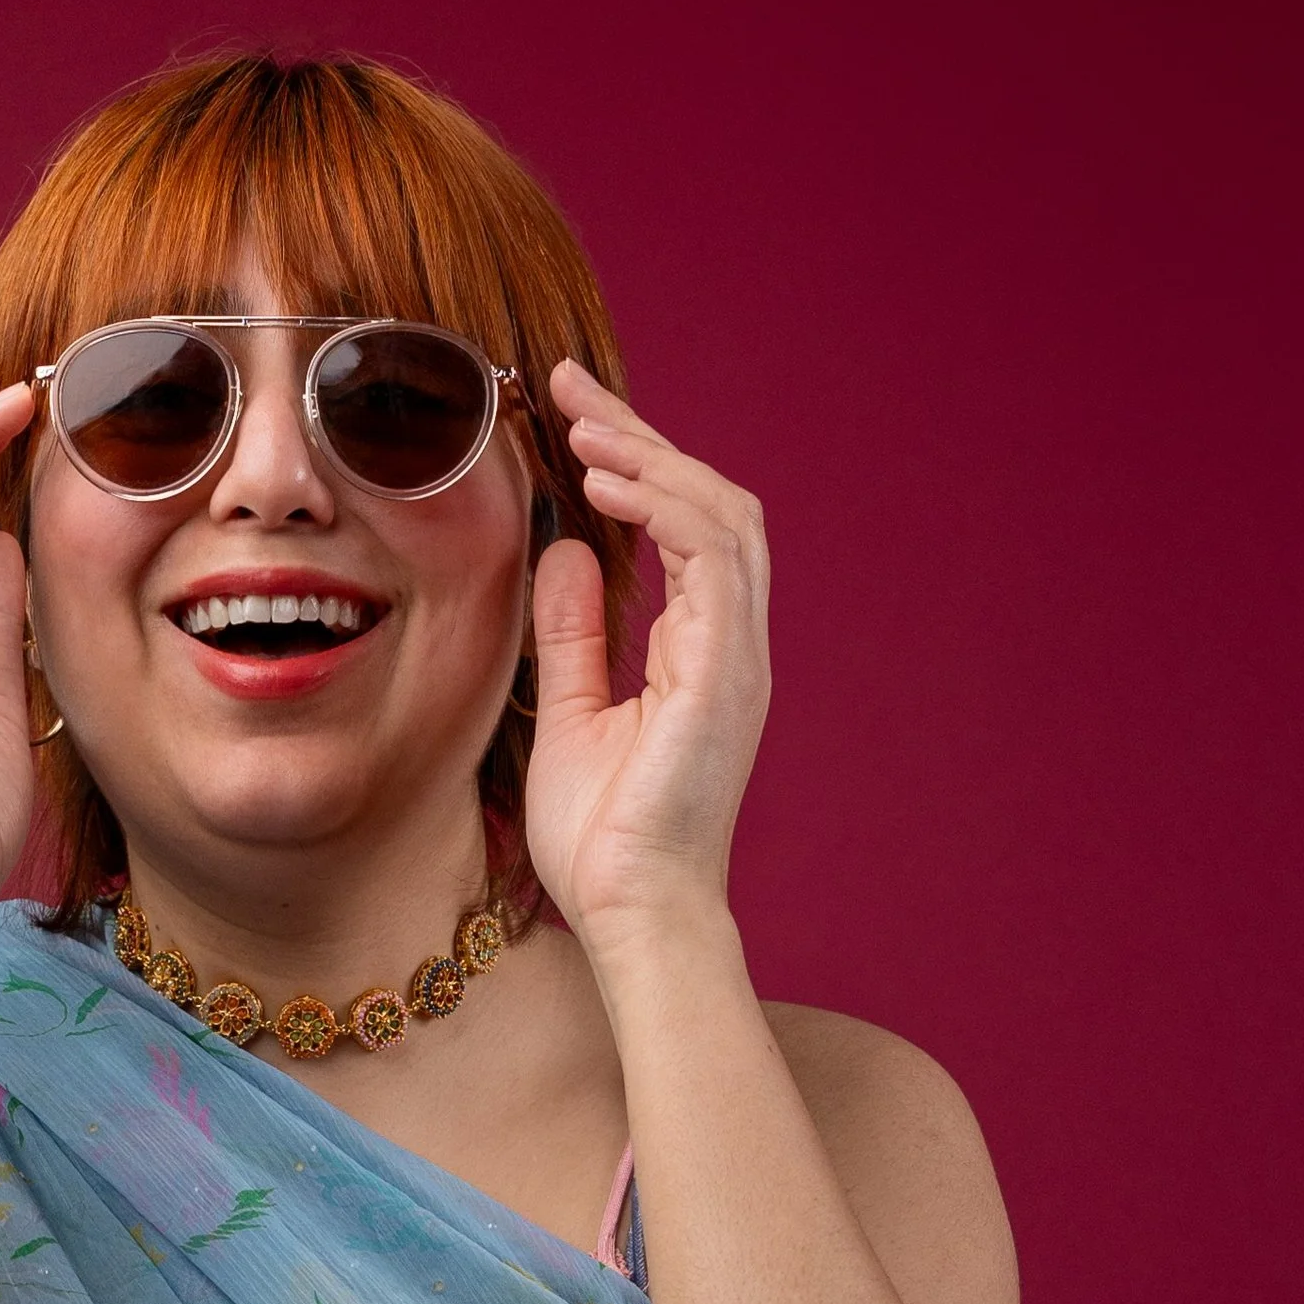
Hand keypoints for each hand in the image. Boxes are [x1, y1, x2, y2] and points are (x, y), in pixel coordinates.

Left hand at [522, 359, 770, 949]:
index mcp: (701, 650)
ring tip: (584, 427)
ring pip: (724, 517)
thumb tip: (565, 550)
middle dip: (642, 437)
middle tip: (570, 388)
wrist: (634, 914)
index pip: (684, 526)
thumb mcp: (572, 711)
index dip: (635, 461)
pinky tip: (607, 484)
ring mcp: (738, 657)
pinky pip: (717, 563)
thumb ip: (574, 631)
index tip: (570, 415)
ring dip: (654, 460)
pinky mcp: (727, 674)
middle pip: (711, 503)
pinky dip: (666, 509)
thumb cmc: (606, 839)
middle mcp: (731, 644)